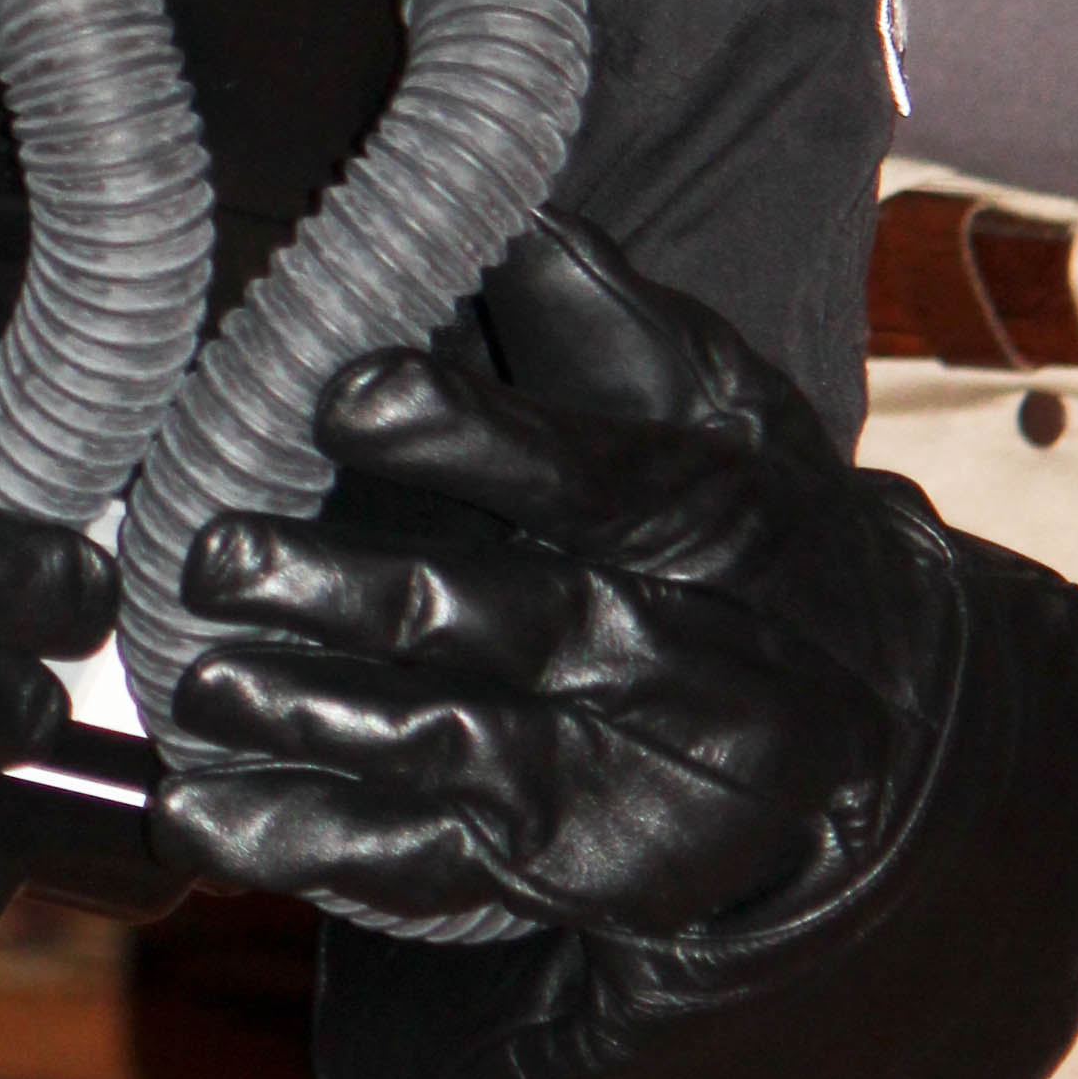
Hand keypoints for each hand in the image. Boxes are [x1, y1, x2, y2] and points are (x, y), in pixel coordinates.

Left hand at [147, 219, 954, 942]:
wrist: (876, 739)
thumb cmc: (760, 532)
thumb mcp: (727, 409)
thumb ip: (612, 320)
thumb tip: (509, 212)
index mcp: (708, 520)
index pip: (585, 472)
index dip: (467, 436)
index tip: (345, 393)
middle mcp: (666, 653)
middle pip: (497, 620)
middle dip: (347, 593)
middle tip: (218, 552)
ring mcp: (612, 773)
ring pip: (446, 748)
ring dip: (312, 719)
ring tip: (202, 681)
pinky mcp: (562, 865)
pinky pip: (422, 865)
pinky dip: (306, 849)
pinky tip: (201, 820)